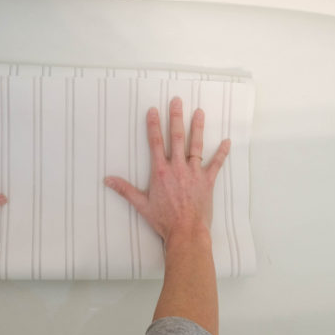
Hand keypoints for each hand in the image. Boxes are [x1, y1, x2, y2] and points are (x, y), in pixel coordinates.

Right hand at [105, 96, 230, 243]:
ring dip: (197, 127)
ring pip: (196, 146)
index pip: (156, 143)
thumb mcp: (141, 205)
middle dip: (176, 118)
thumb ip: (125, 190)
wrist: (186, 232)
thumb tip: (108, 180)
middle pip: (176, 138)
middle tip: (177, 101)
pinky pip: (216, 164)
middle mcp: (177, 168)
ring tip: (199, 112)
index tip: (153, 110)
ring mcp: (194, 173)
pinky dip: (222, 153)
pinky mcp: (207, 181)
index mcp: (160, 172)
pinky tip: (227, 141)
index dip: (154, 125)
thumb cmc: (164, 220)